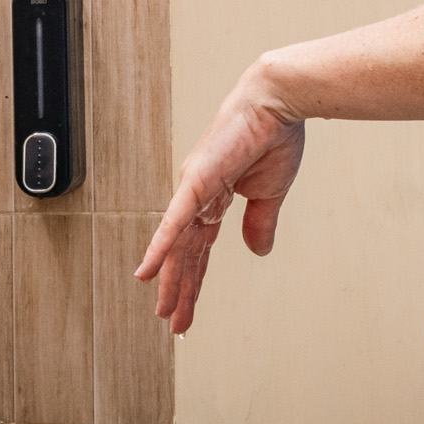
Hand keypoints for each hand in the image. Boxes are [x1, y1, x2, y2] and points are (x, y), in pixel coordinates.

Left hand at [136, 59, 306, 334]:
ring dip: (171, 278)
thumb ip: (260, 223)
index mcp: (214, 198)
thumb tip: (257, 251)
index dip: (195, 280)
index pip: (200, 248)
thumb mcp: (269, 193)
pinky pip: (176, 221)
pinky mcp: (196, 182)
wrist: (277, 103)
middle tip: (173, 321)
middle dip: (181, 288)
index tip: (188, 309)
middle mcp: (197, 196)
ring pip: (178, 244)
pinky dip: (160, 247)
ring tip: (164, 310)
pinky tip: (147, 271)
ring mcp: (193, 189)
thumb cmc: (273, 137)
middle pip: (185, 252)